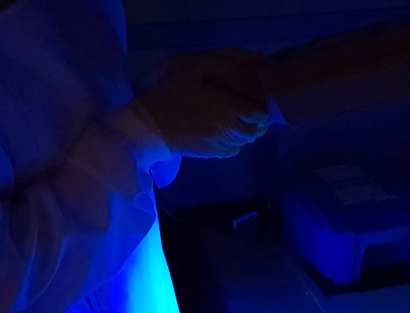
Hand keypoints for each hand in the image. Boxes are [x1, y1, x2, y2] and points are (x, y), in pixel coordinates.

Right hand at [137, 48, 271, 158]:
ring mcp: (222, 144)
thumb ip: (220, 63)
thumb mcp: (191, 69)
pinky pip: (234, 149)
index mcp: (228, 108)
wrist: (147, 128)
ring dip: (246, 130)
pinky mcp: (213, 154)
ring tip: (236, 118)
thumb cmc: (169, 95)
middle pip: (257, 130)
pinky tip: (224, 131)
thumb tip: (248, 61)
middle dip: (257, 120)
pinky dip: (235, 141)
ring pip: (247, 141)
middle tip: (247, 108)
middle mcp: (230, 130)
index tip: (255, 99)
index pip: (261, 114)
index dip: (262, 107)